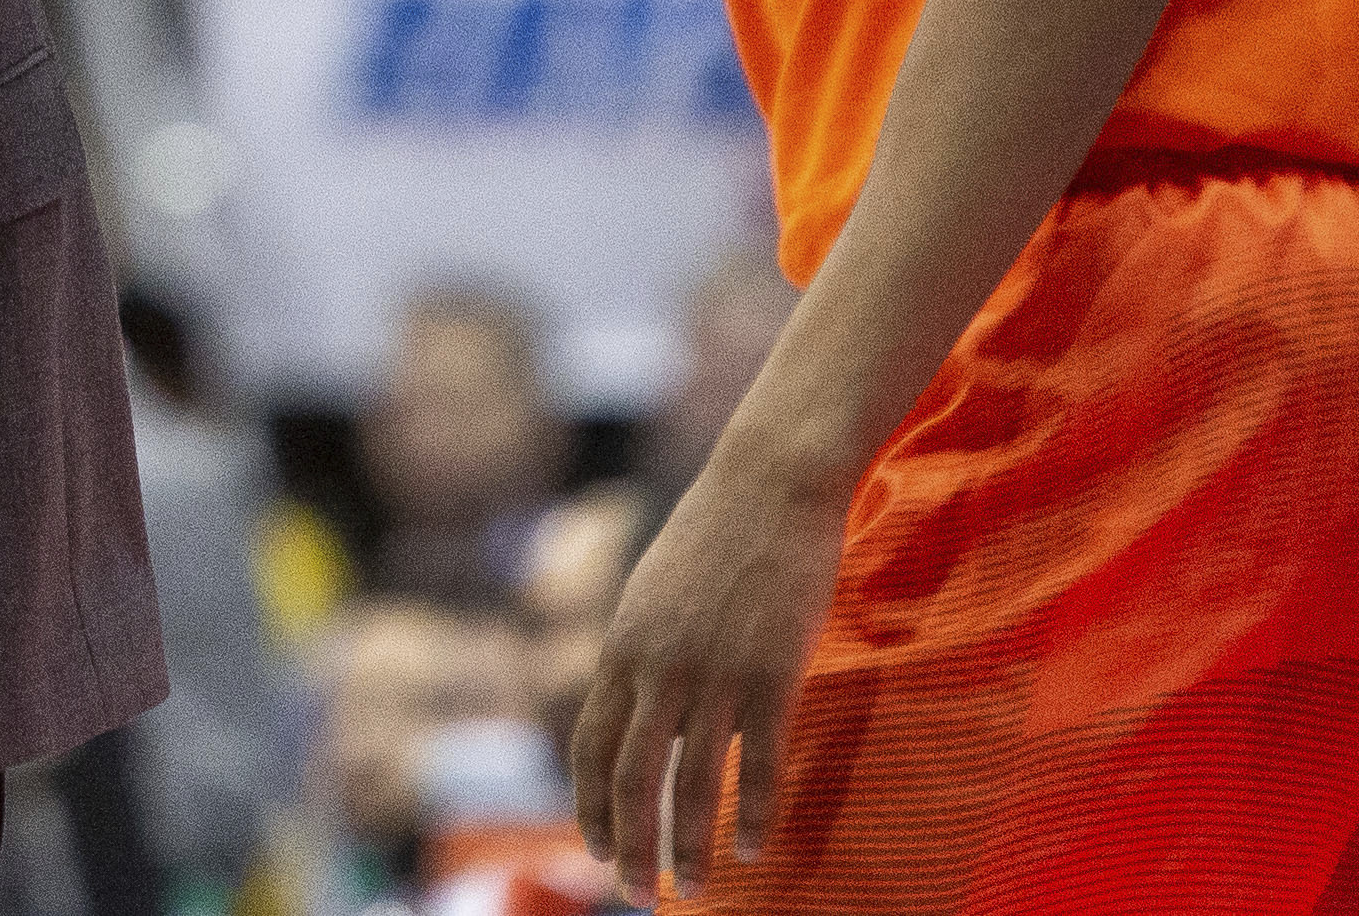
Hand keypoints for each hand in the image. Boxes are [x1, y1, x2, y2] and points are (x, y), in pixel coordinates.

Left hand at [566, 449, 851, 901]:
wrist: (769, 484)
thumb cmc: (713, 538)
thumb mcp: (651, 594)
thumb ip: (638, 652)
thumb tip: (631, 703)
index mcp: (621, 647)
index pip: (589, 746)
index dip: (588, 806)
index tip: (596, 850)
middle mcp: (656, 665)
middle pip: (629, 777)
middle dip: (629, 844)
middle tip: (636, 896)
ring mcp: (712, 670)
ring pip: (691, 780)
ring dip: (688, 844)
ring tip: (690, 890)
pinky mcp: (770, 672)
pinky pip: (757, 760)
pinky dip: (752, 811)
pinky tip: (752, 849)